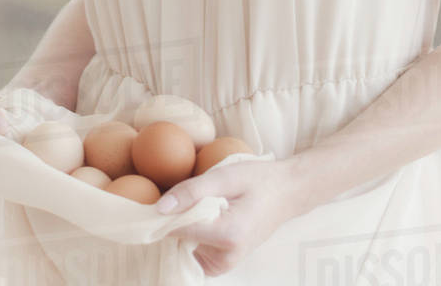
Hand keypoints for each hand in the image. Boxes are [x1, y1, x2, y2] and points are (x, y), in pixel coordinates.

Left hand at [156, 157, 295, 277]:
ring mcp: (227, 264)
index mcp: (228, 235)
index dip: (163, 215)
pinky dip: (194, 234)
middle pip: (181, 240)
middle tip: (182, 196)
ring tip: (199, 203)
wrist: (288, 192)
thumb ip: (192, 191)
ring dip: (185, 226)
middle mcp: (227, 257)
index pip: (179, 230)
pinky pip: (196, 251)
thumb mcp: (226, 176)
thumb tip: (159, 208)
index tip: (152, 202)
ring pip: (187, 246)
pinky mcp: (225, 263)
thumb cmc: (259, 180)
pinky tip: (204, 215)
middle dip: (175, 219)